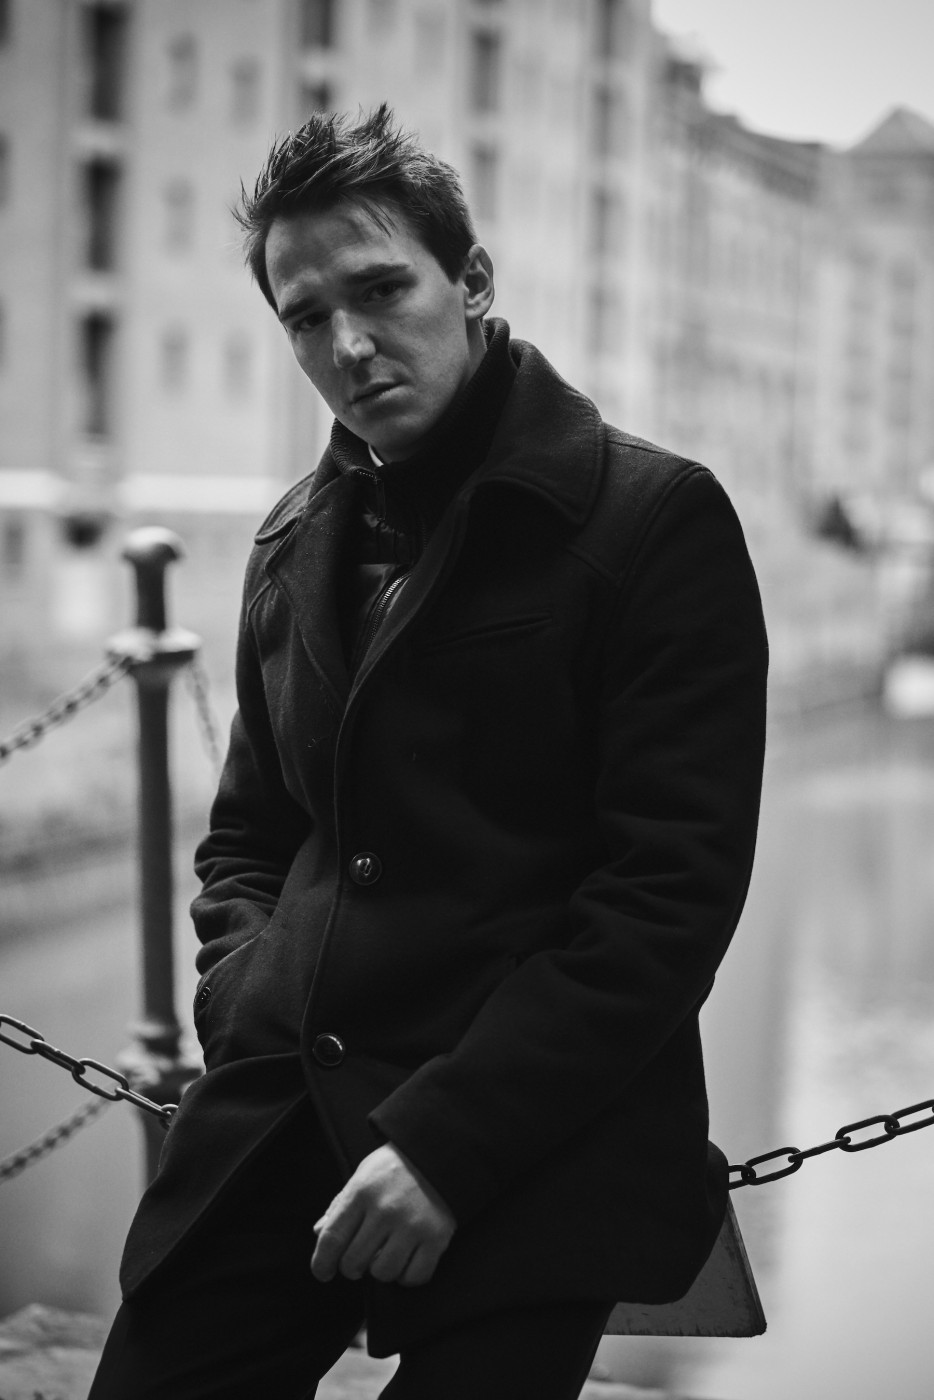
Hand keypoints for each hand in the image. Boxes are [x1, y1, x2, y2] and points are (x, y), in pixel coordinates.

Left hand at [310, 1143, 455, 1286]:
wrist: (440, 1152)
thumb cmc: (395, 1167)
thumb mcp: (363, 1175)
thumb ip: (340, 1204)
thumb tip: (319, 1232)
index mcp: (362, 1191)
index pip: (332, 1238)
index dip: (322, 1262)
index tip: (323, 1272)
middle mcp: (385, 1209)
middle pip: (354, 1262)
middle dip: (351, 1267)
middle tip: (359, 1259)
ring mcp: (412, 1225)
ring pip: (382, 1273)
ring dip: (380, 1270)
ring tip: (385, 1254)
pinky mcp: (436, 1238)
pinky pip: (413, 1277)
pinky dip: (406, 1276)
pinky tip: (406, 1259)